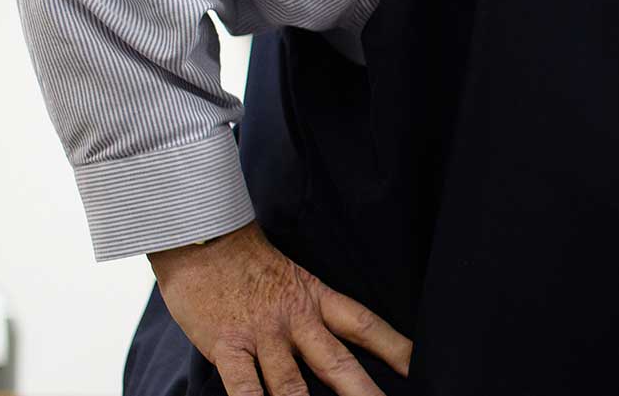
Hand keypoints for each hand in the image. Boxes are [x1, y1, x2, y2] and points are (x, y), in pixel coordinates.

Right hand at [149, 222, 411, 395]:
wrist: (201, 237)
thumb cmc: (245, 261)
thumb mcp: (293, 278)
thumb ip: (312, 309)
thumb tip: (333, 338)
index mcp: (316, 298)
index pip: (364, 324)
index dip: (394, 347)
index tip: (418, 367)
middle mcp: (296, 319)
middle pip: (338, 363)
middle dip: (363, 392)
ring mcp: (262, 335)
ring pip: (292, 385)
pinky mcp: (226, 346)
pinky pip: (243, 388)